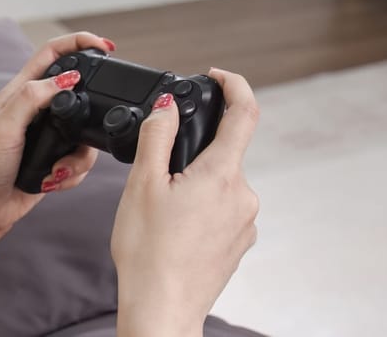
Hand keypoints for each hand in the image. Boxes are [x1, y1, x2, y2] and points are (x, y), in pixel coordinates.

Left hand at [0, 34, 115, 314]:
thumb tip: (66, 79)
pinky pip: (79, 162)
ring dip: (79, 156)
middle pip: (78, 93)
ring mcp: (47, 137)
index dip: (78, 44)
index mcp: (20, 93)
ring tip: (57, 170)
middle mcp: (35, 111)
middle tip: (98, 117)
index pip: (52, 55)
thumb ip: (32, 98)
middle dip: (92, 108)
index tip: (103, 47)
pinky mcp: (53, 161)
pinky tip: (52, 180)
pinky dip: (72, 174)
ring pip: (85, 134)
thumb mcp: (3, 126)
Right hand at [111, 68, 259, 336]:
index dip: (234, 85)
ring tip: (160, 213)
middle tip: (156, 176)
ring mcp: (245, 222)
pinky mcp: (240, 243)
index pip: (245, 112)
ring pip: (221, 184)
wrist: (162, 309)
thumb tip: (167, 108)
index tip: (216, 77)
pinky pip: (222, 210)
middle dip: (192, 154)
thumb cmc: (148, 253)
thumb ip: (157, 137)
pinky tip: (174, 231)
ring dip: (194, 185)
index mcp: (222, 174)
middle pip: (224, 153)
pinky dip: (200, 209)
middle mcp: (244, 196)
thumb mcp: (141, 185)